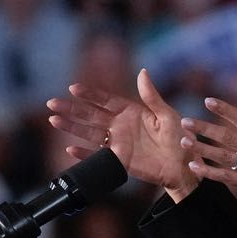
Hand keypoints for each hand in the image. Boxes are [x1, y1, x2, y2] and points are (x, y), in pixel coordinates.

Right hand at [47, 69, 198, 200]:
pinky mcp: (119, 160)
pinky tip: (70, 149)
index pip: (105, 100)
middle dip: (71, 109)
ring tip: (54, 120)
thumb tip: (143, 72)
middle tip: (52, 103)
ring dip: (72, 127)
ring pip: (89, 133)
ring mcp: (118, 143)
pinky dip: (84, 154)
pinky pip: (98, 156)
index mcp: (131, 111)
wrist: (184, 165)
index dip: (89, 94)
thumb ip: (152, 97)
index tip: (73, 88)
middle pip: (91, 115)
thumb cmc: (180, 137)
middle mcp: (120, 126)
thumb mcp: (167, 115)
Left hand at [181, 87, 236, 211]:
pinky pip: (224, 176)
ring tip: (184, 142)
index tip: (207, 101)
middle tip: (185, 122)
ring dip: (201, 148)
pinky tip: (195, 166)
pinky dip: (209, 171)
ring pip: (221, 155)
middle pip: (225, 136)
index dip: (224, 109)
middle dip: (204, 128)